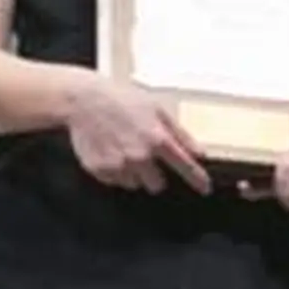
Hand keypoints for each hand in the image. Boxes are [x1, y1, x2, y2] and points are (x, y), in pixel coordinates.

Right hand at [65, 73, 212, 194]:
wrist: (83, 100)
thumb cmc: (122, 99)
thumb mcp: (157, 109)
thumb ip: (180, 134)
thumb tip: (200, 153)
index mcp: (157, 139)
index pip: (184, 167)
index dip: (197, 180)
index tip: (205, 189)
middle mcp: (139, 156)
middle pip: (157, 185)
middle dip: (154, 175)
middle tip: (144, 157)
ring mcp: (118, 165)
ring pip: (134, 184)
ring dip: (133, 173)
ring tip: (123, 149)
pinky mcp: (100, 170)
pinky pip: (115, 181)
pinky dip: (115, 171)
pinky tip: (110, 151)